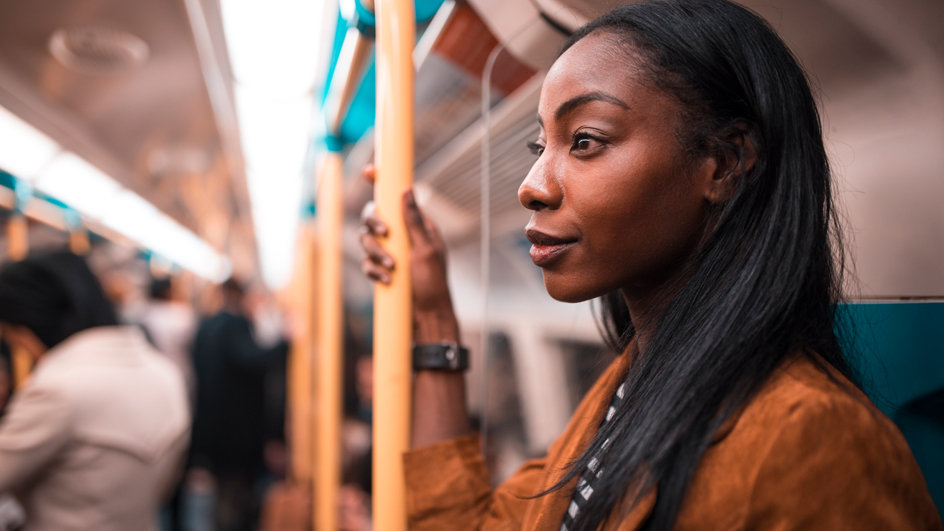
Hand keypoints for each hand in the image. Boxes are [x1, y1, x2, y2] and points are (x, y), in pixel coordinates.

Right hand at [359, 165, 458, 342]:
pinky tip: (386, 280)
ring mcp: (390, 252)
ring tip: (392, 267)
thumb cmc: (433, 284)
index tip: (370, 172)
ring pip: (366, 239)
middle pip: (374, 216)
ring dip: (376, 252)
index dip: (383, 183)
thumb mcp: (426, 250)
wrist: (427, 318)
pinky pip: (366, 262)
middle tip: (385, 233)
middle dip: (375, 224)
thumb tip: (406, 189)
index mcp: (417, 226)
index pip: (397, 198)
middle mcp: (402, 236)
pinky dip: (373, 270)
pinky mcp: (381, 269)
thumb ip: (414, 221)